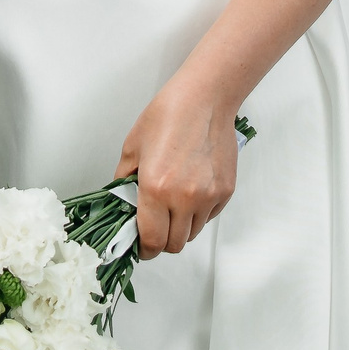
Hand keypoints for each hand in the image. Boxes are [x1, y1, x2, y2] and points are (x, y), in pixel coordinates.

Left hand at [113, 82, 238, 257]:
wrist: (204, 100)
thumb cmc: (168, 115)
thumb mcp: (132, 148)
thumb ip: (124, 182)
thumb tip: (123, 206)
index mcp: (155, 188)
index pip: (152, 241)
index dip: (145, 249)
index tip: (142, 246)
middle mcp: (184, 198)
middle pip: (174, 244)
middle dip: (162, 240)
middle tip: (156, 225)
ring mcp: (208, 196)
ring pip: (192, 233)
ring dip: (180, 227)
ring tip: (173, 203)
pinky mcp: (225, 191)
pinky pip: (209, 217)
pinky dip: (198, 213)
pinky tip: (191, 190)